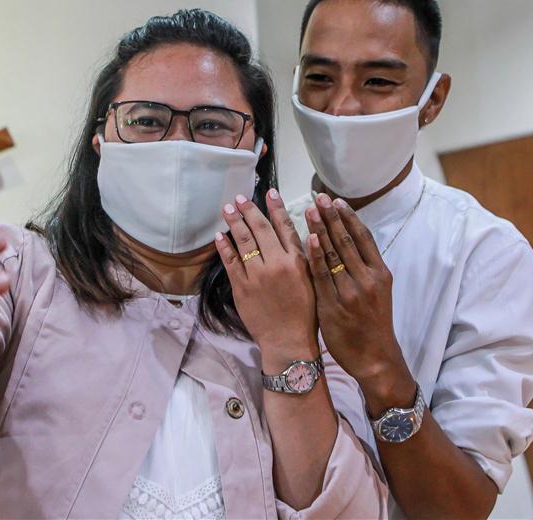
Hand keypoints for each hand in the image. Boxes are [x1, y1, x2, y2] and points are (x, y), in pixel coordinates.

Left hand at [215, 189, 318, 369]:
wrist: (289, 341)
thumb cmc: (305, 314)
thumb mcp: (313, 282)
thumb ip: (304, 258)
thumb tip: (299, 235)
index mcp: (297, 261)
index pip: (285, 227)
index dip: (276, 207)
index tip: (270, 192)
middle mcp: (277, 263)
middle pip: (261, 229)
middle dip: (250, 210)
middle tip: (240, 197)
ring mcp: (257, 275)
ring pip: (243, 241)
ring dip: (234, 222)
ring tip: (227, 209)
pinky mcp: (242, 287)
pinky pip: (230, 262)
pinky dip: (224, 247)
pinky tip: (219, 236)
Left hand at [304, 193, 413, 409]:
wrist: (374, 357)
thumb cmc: (371, 323)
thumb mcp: (377, 292)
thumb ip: (363, 268)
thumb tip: (344, 242)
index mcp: (380, 273)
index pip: (363, 237)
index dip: (349, 217)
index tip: (336, 200)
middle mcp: (368, 279)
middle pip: (347, 240)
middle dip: (332, 216)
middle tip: (319, 196)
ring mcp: (351, 292)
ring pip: (334, 253)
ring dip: (321, 228)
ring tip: (310, 209)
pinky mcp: (334, 305)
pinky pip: (322, 275)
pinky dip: (316, 255)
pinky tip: (309, 238)